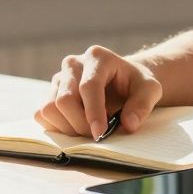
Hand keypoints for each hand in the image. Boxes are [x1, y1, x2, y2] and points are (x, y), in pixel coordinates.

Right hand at [33, 45, 162, 137]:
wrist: (123, 81)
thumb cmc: (135, 84)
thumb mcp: (150, 90)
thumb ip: (142, 105)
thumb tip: (129, 124)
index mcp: (97, 57)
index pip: (88, 86)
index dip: (93, 113)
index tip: (100, 134)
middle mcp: (73, 63)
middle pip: (64, 100)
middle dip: (80, 124)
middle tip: (98, 135)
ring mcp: (58, 78)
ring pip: (49, 108)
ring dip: (68, 127)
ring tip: (89, 129)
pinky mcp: (50, 92)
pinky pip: (42, 114)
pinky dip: (57, 127)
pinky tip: (77, 126)